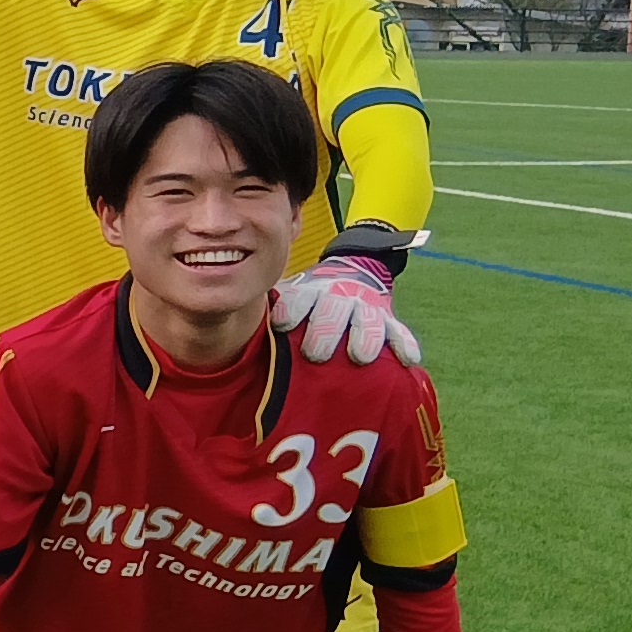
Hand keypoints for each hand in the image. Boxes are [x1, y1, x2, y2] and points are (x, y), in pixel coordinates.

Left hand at [272, 254, 421, 366]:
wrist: (352, 273)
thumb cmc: (310, 302)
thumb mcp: (290, 299)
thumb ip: (269, 313)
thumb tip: (223, 328)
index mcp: (310, 292)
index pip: (298, 298)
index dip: (291, 309)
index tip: (281, 323)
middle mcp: (339, 297)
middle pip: (332, 311)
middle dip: (323, 331)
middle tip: (315, 354)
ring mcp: (367, 307)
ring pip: (368, 321)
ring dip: (364, 338)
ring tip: (360, 357)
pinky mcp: (389, 318)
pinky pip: (399, 331)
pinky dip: (404, 344)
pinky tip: (408, 359)